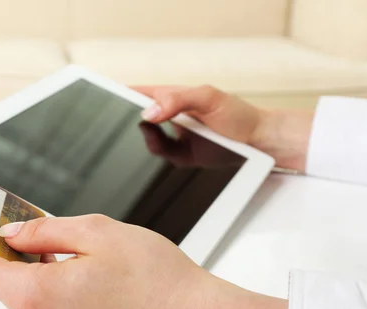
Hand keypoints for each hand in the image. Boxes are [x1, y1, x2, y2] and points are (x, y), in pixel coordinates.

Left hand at [0, 208, 287, 308]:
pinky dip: (37, 277)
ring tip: (37, 228)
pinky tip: (59, 257)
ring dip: (18, 259)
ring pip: (17, 290)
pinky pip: (38, 305)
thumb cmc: (157, 280)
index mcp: (36, 296)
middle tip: (1, 209)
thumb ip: (43, 230)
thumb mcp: (96, 233)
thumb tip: (11, 232)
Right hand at [134, 85, 313, 171]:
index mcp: (172, 96)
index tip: (106, 102)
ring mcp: (174, 137)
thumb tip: (148, 113)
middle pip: (137, 119)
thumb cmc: (239, 115)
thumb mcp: (208, 98)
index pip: (138, 93)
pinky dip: (159, 159)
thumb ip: (177, 100)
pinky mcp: (180, 157)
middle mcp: (169, 116)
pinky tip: (172, 156)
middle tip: (129, 132)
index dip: (120, 95)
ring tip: (162, 145)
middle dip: (128, 125)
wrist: (260, 143)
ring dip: (147, 144)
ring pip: (146, 142)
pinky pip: (160, 159)